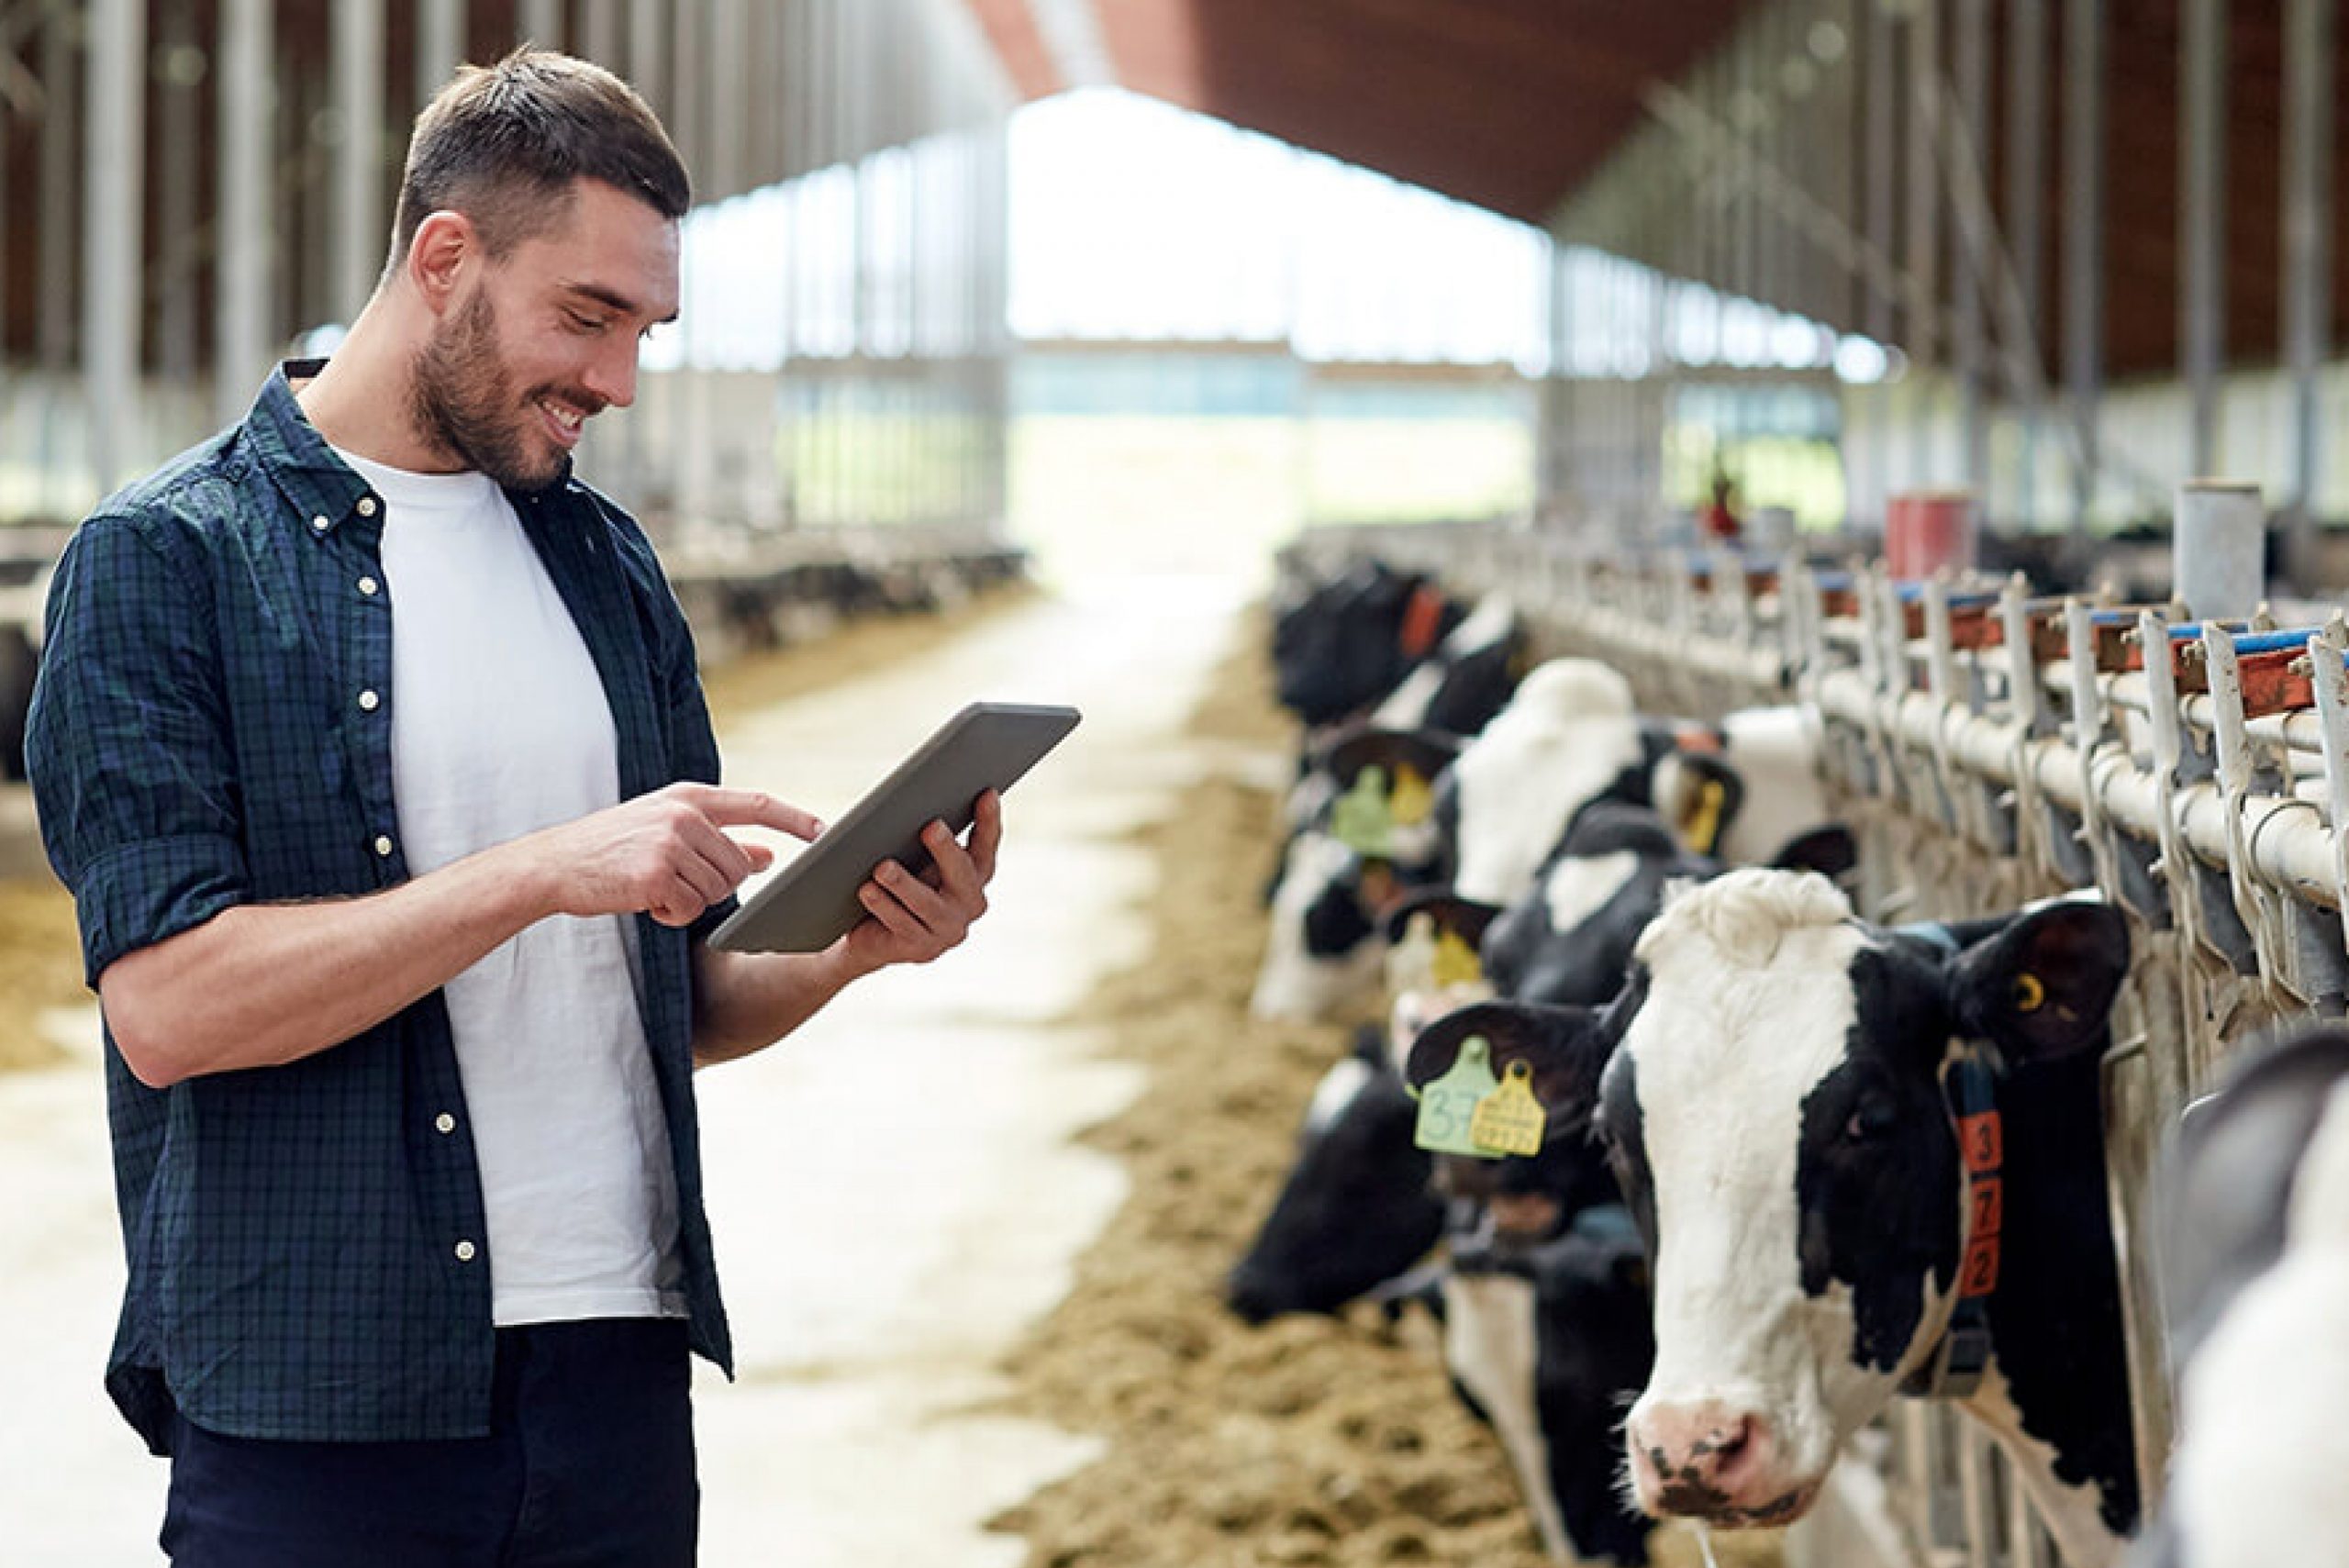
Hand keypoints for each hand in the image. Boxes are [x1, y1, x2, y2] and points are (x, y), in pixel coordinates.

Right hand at [523, 782, 821, 927]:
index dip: (794, 818)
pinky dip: (671, 915)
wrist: (554, 864)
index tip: (824, 832)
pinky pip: (689, 910)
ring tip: (654, 888)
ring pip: (717, 891)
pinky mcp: (655, 875)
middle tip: (673, 883)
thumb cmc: (613, 849)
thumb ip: (719, 840)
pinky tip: (645, 902)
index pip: (757, 803)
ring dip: (689, 901)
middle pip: (738, 865)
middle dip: (714, 885)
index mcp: (688, 797)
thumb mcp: (667, 832)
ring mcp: (669, 843)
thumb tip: (768, 857)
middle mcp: (683, 815)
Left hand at [834, 790, 1001, 973]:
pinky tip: (867, 891)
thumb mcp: (905, 853)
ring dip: (904, 884)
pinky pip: (903, 925)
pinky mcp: (922, 949)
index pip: (985, 844)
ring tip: (882, 868)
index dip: (989, 820)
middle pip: (963, 874)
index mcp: (973, 873)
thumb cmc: (893, 882)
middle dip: (947, 850)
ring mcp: (948, 929)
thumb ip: (904, 832)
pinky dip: (884, 907)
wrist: (870, 934)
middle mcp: (969, 902)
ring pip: (928, 904)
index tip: (986, 793)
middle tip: (930, 827)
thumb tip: (865, 810)